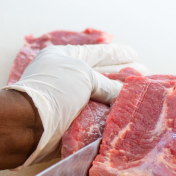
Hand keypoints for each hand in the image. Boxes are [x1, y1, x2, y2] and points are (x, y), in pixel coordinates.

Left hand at [6, 43, 139, 164]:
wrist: (31, 123)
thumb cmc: (55, 90)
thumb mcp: (84, 76)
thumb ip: (106, 83)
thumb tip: (123, 92)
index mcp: (62, 57)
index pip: (95, 52)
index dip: (116, 53)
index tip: (134, 53)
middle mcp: (63, 76)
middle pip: (98, 74)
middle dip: (120, 75)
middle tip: (143, 73)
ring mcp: (65, 99)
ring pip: (97, 96)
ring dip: (117, 96)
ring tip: (137, 95)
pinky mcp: (67, 120)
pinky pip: (93, 115)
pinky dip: (108, 114)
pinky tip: (123, 113)